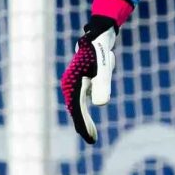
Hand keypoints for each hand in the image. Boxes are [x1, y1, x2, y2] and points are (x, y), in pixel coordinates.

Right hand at [60, 14, 119, 144]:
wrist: (99, 34)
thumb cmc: (100, 50)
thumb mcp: (103, 68)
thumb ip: (102, 85)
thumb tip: (100, 105)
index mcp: (72, 83)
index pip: (76, 109)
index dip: (83, 125)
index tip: (90, 138)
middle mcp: (70, 84)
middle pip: (76, 110)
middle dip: (83, 126)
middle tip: (92, 141)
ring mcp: (75, 83)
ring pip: (78, 107)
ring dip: (83, 121)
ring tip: (91, 135)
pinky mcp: (81, 81)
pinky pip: (81, 101)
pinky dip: (84, 112)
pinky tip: (89, 122)